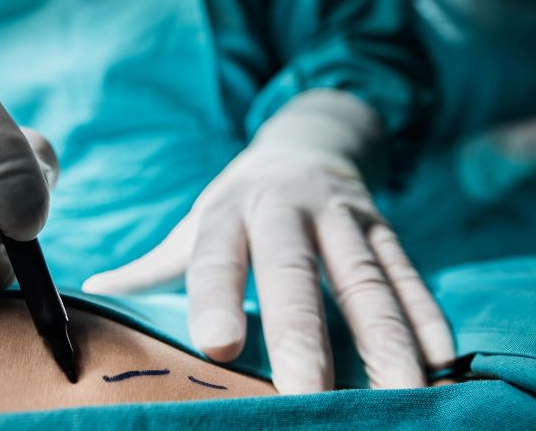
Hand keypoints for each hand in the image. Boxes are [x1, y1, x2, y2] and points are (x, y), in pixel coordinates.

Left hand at [83, 91, 454, 393]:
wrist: (308, 140)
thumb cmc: (239, 202)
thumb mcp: (195, 223)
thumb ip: (153, 265)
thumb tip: (93, 294)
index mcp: (228, 212)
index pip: (217, 256)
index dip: (217, 298)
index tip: (215, 348)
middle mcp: (286, 209)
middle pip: (296, 273)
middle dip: (303, 334)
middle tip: (308, 395)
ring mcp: (342, 216)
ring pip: (365, 278)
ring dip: (385, 338)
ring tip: (400, 393)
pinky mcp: (385, 227)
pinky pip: (409, 271)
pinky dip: (427, 313)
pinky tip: (442, 358)